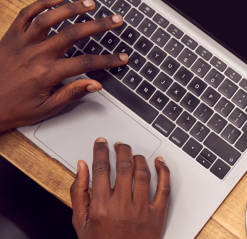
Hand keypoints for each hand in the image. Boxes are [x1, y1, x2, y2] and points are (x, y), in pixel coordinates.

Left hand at [0, 0, 127, 132]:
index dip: (107, 60)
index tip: (122, 58)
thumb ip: (71, 94)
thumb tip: (94, 84)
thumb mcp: (47, 108)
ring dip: (71, 8)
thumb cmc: (13, 107)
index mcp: (46, 74)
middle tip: (115, 21)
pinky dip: (43, 3)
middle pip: (72, 34)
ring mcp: (22, 42)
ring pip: (49, 18)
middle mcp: (35, 54)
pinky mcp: (11, 36)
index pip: (85, 64)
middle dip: (97, 26)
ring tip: (90, 3)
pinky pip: (27, 14)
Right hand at [71, 139, 170, 238]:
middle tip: (120, 145)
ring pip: (144, 174)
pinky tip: (160, 163)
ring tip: (135, 155)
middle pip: (124, 167)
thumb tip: (81, 167)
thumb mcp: (80, 223)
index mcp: (101, 206)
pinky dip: (163, 173)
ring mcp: (142, 211)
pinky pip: (164, 189)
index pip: (102, 168)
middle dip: (122, 151)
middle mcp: (122, 206)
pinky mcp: (157, 217)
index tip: (101, 143)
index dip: (101, 151)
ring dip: (139, 159)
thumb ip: (78, 192)